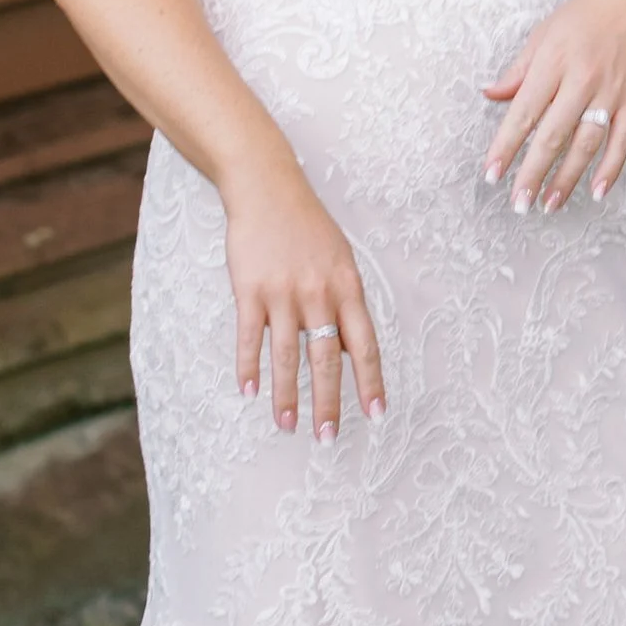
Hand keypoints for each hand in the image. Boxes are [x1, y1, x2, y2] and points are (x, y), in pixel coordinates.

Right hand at [221, 141, 383, 439]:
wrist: (268, 188)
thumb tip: (350, 348)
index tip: (376, 414)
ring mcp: (283, 293)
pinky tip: (249, 391)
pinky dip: (249, 367)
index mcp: (348, 287)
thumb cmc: (307, 227)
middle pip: (326, 358)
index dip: (371, 382)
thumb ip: (345, 303)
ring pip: (286, 356)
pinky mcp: (250, 289)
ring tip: (288, 425)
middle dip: (328, 402)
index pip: (364, 344)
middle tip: (327, 437)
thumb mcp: (340, 259)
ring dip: (287, 395)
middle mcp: (319, 294)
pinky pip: (250, 337)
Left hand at [480, 0, 625, 213]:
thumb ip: (519, 69)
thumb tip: (490, 95)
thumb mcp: (545, 34)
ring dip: (568, 177)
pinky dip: (611, 168)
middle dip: (534, 171)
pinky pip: (623, 140)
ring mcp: (612, 91)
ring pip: (587, 142)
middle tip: (519, 203)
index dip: (506, 145)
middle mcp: (582, 78)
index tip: (491, 174)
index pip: (524, 111)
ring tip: (549, 204)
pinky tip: (596, 192)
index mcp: (553, 61)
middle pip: (554, 134)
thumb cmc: (585, 17)